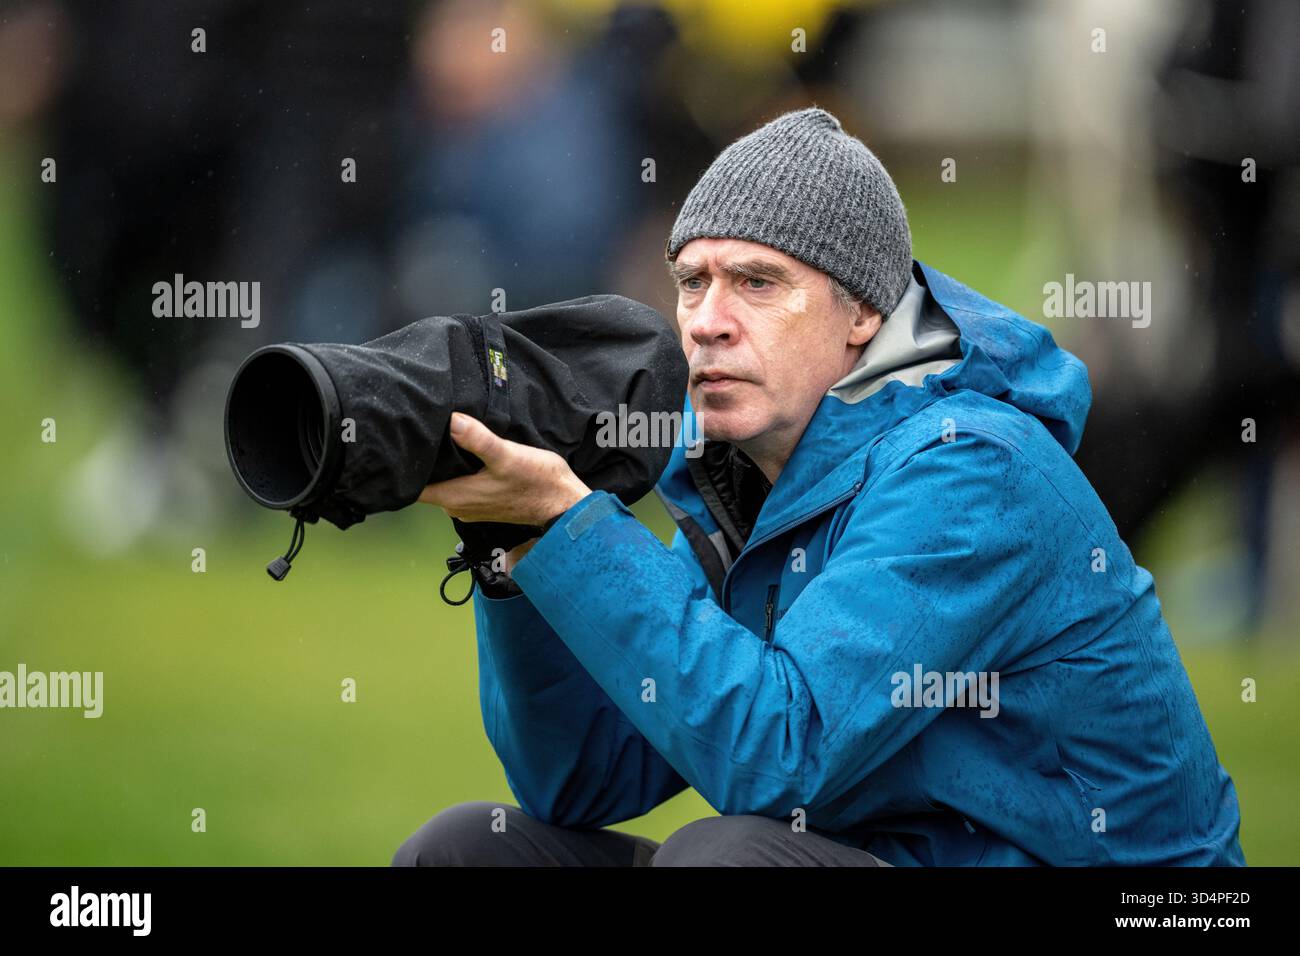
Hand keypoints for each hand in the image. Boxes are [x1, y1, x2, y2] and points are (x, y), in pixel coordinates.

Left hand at [418, 412, 590, 526]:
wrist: (562, 503)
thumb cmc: (537, 482)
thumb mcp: (507, 455)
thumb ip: (478, 439)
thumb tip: (452, 421)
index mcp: (456, 496)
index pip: (413, 488)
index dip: (403, 470)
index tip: (400, 446)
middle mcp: (458, 506)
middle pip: (427, 484)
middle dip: (422, 463)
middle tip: (419, 433)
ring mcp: (471, 505)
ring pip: (444, 484)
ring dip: (441, 467)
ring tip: (439, 439)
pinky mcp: (483, 501)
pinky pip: (459, 485)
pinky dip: (457, 471)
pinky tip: (463, 454)